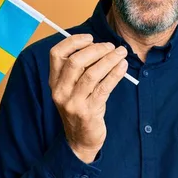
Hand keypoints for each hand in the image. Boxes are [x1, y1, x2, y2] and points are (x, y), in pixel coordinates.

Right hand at [49, 34, 127, 162]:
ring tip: (121, 53)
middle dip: (96, 50)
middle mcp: (60, 91)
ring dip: (109, 60)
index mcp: (54, 81)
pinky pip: (104, 87)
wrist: (80, 140)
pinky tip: (123, 66)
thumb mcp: (72, 88)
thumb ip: (79, 68)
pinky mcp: (88, 111)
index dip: (74, 42)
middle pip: (75, 61)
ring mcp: (73, 102)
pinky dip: (115, 73)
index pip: (56, 54)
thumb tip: (99, 45)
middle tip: (111, 46)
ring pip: (92, 73)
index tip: (90, 38)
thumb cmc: (81, 107)